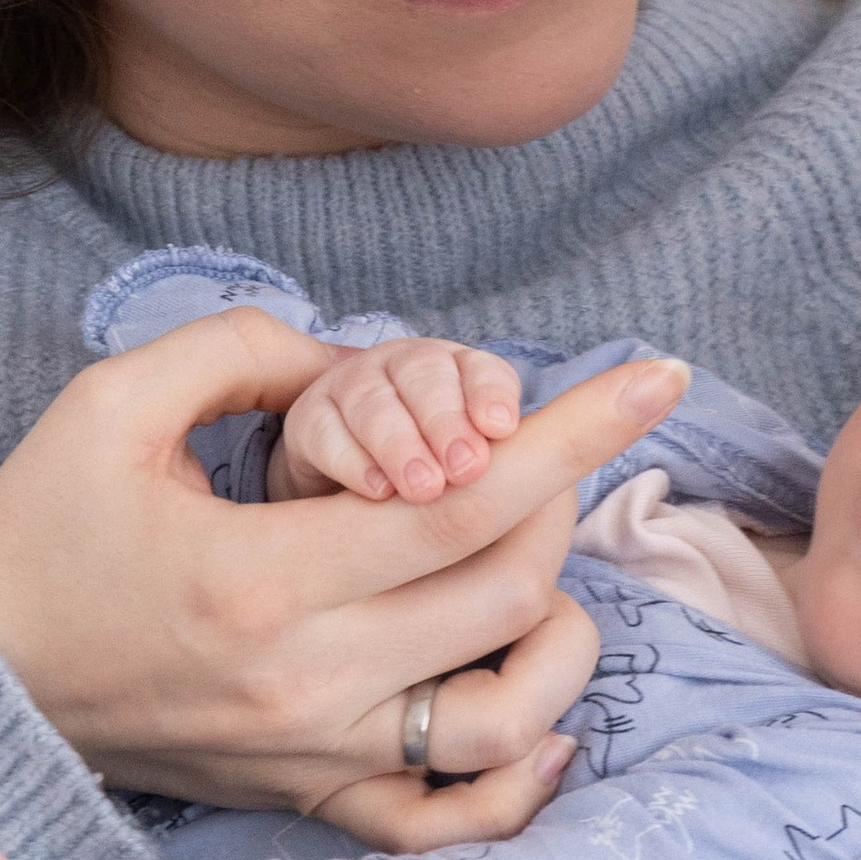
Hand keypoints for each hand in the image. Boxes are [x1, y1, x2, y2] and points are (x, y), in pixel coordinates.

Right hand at [0, 314, 683, 850]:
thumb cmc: (36, 534)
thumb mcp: (112, 403)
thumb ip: (248, 350)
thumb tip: (371, 358)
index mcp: (262, 578)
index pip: (466, 503)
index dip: (575, 432)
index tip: (651, 377)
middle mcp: (306, 682)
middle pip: (508, 595)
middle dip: (559, 503)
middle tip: (544, 449)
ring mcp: (314, 755)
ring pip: (507, 715)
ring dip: (559, 632)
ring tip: (535, 569)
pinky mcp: (308, 799)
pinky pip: (448, 821)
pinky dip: (518, 777)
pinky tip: (540, 717)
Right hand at [268, 335, 523, 503]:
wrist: (348, 490)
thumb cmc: (433, 478)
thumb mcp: (478, 467)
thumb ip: (514, 466)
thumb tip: (551, 483)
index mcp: (459, 370)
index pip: (481, 371)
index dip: (491, 396)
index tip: (504, 430)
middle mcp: (405, 366)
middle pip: (426, 379)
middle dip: (448, 423)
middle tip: (467, 470)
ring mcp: (352, 387)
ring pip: (376, 405)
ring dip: (403, 447)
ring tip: (425, 491)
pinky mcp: (309, 419)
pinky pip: (327, 434)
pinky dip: (354, 462)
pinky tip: (378, 493)